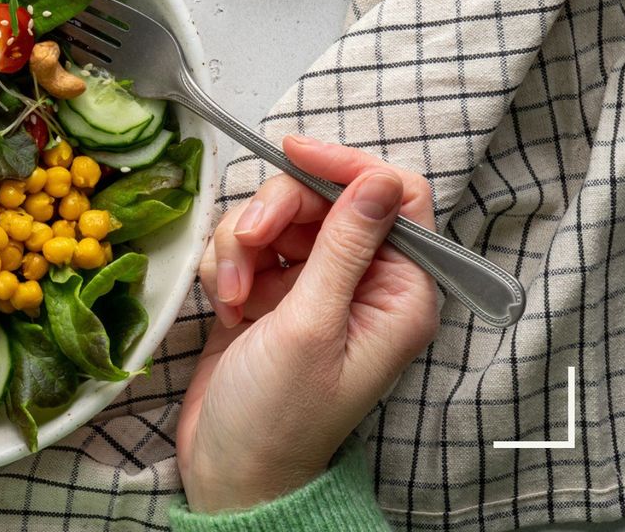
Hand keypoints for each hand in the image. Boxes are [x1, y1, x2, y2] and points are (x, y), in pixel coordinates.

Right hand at [178, 136, 439, 512]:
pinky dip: (228, 264)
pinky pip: (248, 244)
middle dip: (277, 213)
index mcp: (399, 292)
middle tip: (249, 246)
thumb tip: (379, 179)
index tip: (293, 154)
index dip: (346, 168)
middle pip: (324, 199)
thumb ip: (344, 246)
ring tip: (232, 294)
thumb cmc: (279, 416)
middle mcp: (361, 282)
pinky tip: (225, 304)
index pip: (394, 196)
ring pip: (278, 217)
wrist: (229, 470)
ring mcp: (313, 286)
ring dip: (244, 244)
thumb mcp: (313, 326)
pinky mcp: (270, 293)